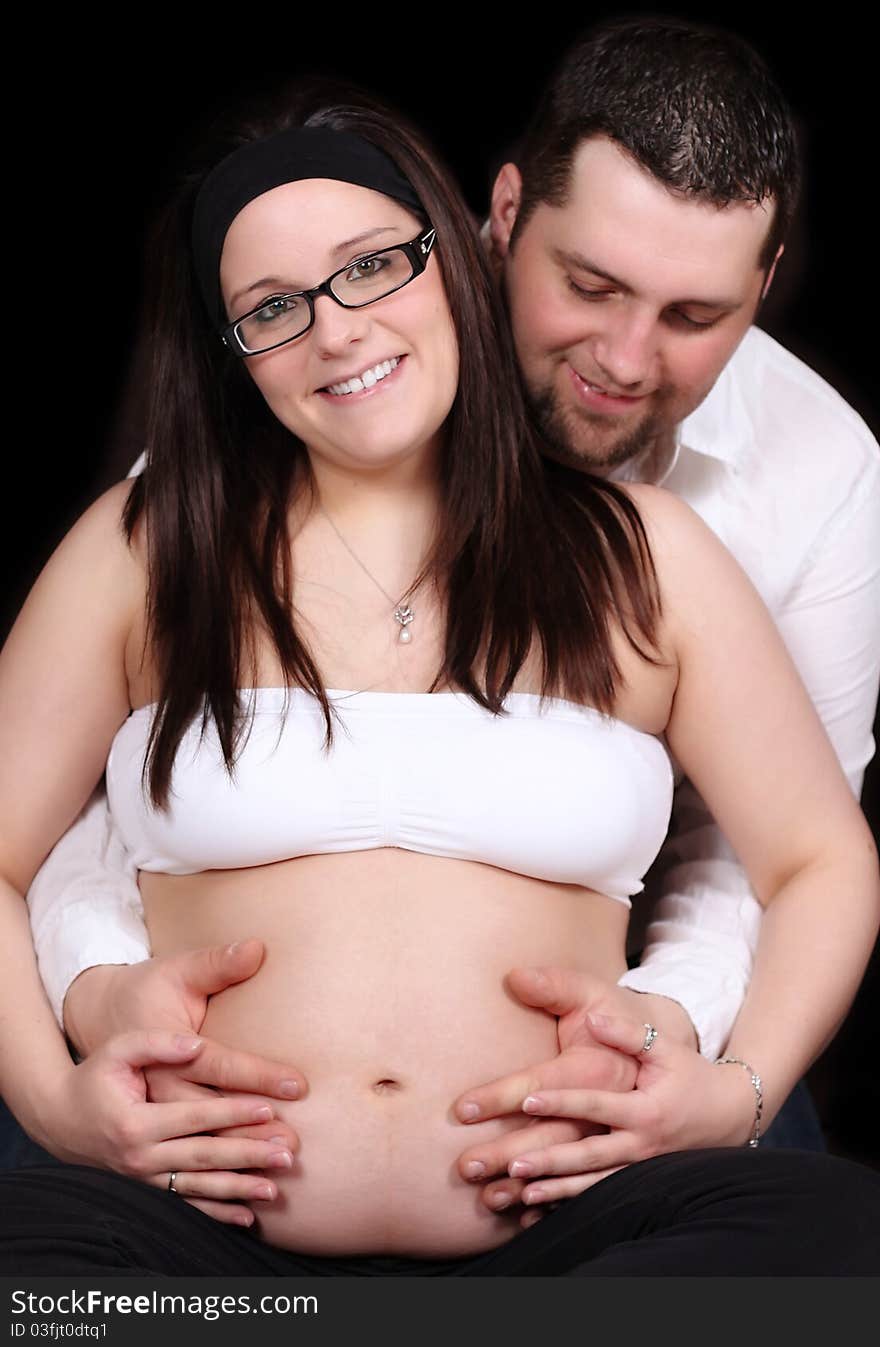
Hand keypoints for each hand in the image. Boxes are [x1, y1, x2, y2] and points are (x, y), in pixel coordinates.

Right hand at [62, 940, 307, 1223]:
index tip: (268, 1109)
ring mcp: (143, 1179)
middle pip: (204, 1156)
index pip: (194, 1117)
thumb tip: (196, 1044)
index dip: (232, 1112)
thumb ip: (157, 1043)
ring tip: (276, 1190)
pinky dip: (216, 1213)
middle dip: (248, 1156)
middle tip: (287, 1154)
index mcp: (135, 1121)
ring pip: (198, 1187)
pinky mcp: (147, 1189)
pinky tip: (247, 1218)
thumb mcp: (118, 1050)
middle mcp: (139, 1156)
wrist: (62, 1120)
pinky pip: (186, 1204)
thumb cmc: (96, 1076)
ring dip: (239, 1190)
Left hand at [501, 1011, 756, 1209]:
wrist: (728, 1114)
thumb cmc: (691, 1075)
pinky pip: (603, 1197)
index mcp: (646, 1111)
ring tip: (522, 1193)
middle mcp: (643, 1146)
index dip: (562, 1102)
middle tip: (513, 1162)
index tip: (527, 1100)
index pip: (597, 1106)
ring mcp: (642, 1169)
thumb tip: (593, 1018)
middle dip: (552, 1161)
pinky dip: (573, 1205)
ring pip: (595, 1186)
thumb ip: (629, 1034)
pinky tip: (542, 1210)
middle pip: (591, 1156)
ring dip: (558, 1191)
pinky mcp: (640, 1182)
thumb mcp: (666, 1049)